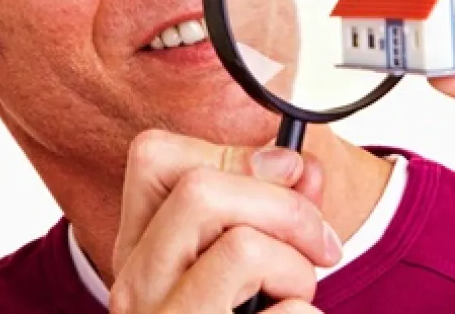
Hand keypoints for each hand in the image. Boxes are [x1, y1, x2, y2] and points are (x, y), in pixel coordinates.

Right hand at [108, 129, 341, 312]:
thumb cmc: (243, 310)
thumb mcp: (254, 247)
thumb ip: (279, 201)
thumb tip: (302, 166)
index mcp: (140, 246)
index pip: (154, 158)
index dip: (236, 155)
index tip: (289, 175)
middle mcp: (135, 287)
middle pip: (200, 190)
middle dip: (284, 206)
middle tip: (319, 243)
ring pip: (241, 247)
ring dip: (296, 265)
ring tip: (296, 293)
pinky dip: (305, 313)